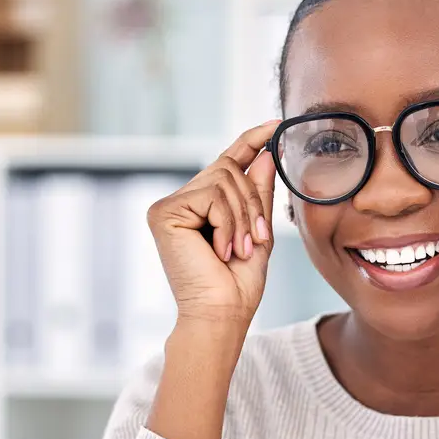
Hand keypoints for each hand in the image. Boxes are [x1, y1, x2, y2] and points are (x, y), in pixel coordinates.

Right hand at [147, 120, 279, 327]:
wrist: (222, 313)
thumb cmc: (238, 284)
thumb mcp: (257, 231)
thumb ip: (258, 194)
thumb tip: (265, 154)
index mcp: (202, 206)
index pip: (227, 163)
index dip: (250, 141)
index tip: (274, 125)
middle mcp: (181, 202)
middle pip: (230, 170)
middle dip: (253, 204)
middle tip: (256, 240)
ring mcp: (169, 206)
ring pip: (223, 181)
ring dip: (243, 218)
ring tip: (239, 250)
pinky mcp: (164, 213)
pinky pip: (212, 196)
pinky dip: (227, 224)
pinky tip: (221, 250)